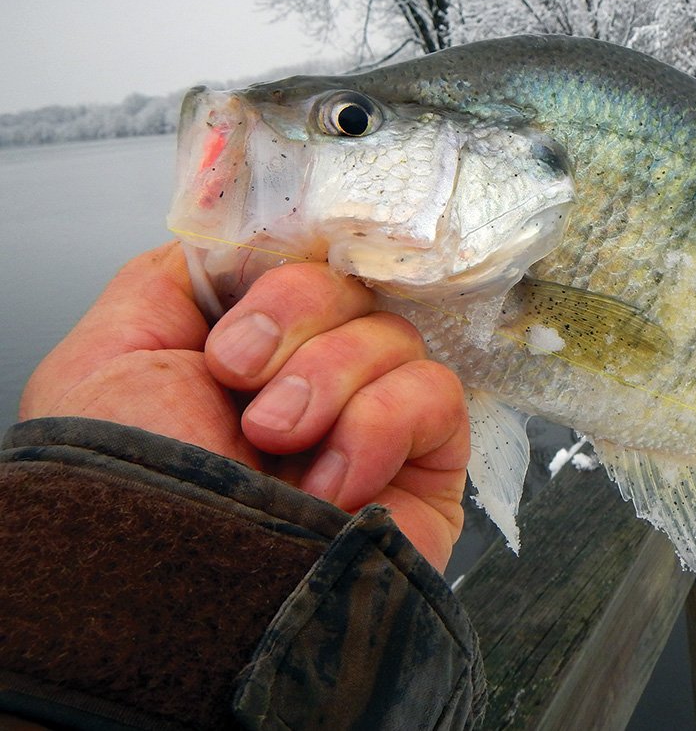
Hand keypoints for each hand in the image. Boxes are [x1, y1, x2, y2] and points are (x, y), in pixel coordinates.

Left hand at [18, 242, 469, 571]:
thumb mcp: (108, 356)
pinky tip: (334, 482)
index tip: (230, 335)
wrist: (170, 609)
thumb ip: (172, 278)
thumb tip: (240, 236)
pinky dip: (382, 423)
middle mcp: (309, 380)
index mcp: (244, 350)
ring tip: (282, 446)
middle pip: (348, 286)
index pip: (297, 262)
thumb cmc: (124, 500)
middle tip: (243, 388)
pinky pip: (436, 394)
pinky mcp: (424, 466)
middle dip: (293, 325)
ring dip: (331, 382)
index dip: (276, 278)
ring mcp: (370, 422)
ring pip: (394, 335)